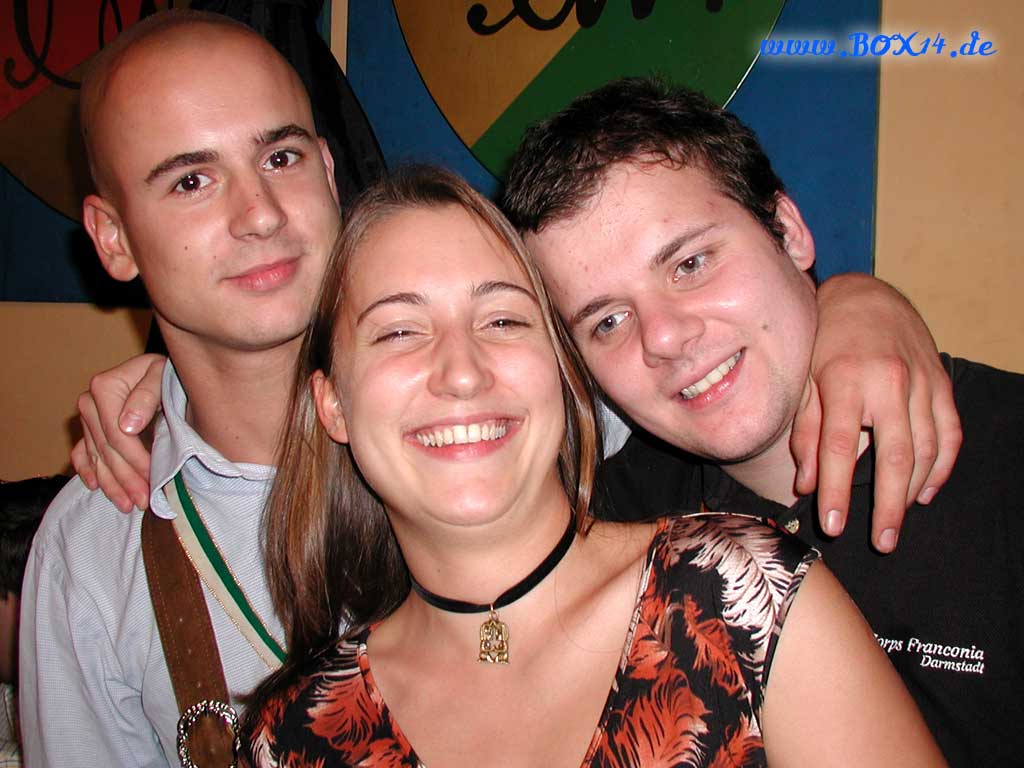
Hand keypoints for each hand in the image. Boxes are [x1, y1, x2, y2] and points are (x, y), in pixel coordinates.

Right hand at [71, 354, 167, 511]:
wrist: (158, 369)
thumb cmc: (165, 371)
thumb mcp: (161, 374)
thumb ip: (147, 396)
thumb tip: (127, 425)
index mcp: (104, 388)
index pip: (118, 436)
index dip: (136, 460)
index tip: (153, 478)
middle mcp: (89, 402)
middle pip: (107, 451)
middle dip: (125, 479)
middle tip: (143, 501)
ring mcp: (86, 416)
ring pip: (96, 457)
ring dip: (110, 484)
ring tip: (127, 505)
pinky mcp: (88, 426)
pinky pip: (83, 452)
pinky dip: (88, 470)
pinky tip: (95, 486)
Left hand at [791, 273, 961, 551]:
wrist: (866, 295)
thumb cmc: (824, 342)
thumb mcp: (803, 381)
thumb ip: (806, 433)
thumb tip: (806, 485)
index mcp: (844, 380)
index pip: (840, 447)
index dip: (837, 491)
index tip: (833, 526)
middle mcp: (888, 382)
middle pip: (894, 455)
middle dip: (886, 505)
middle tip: (881, 543)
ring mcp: (921, 382)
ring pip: (927, 449)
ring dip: (912, 491)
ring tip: (896, 522)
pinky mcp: (942, 383)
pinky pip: (950, 433)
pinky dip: (941, 467)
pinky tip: (924, 492)